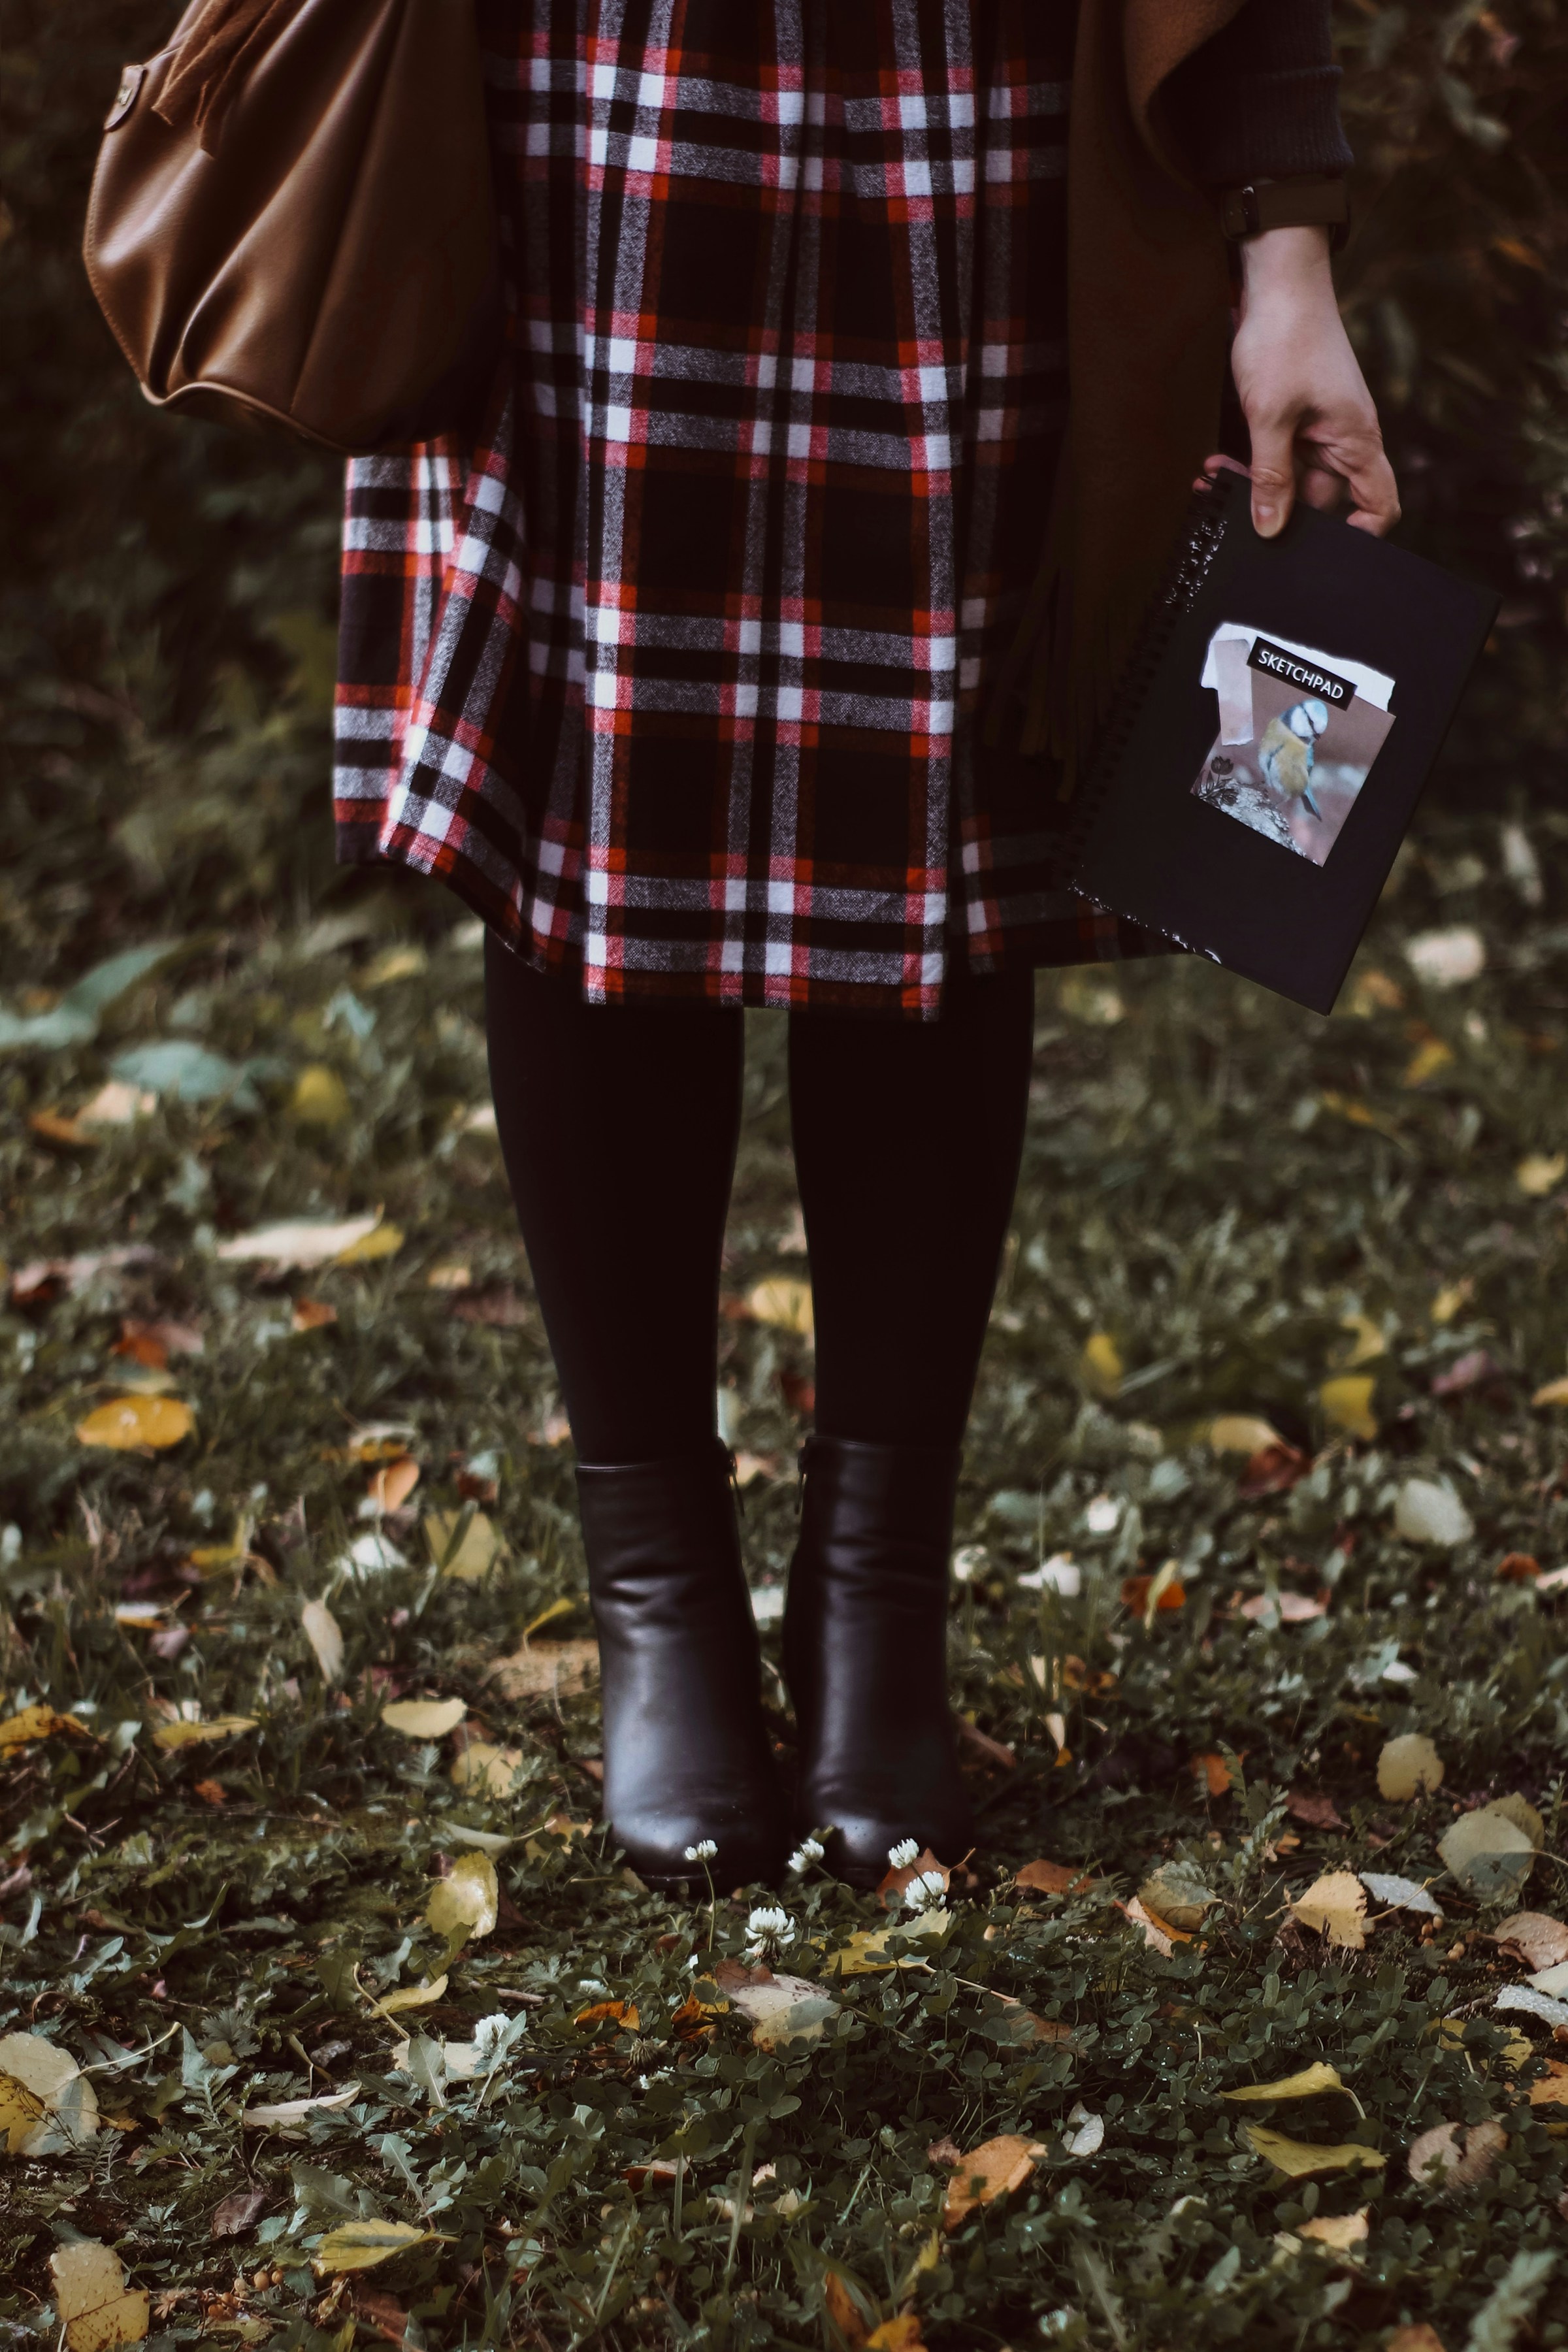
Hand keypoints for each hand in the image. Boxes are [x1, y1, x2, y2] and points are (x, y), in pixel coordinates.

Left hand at [1210, 223, 1399, 541]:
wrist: (1278, 279)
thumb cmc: (1286, 337)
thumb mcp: (1270, 415)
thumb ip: (1270, 476)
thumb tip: (1270, 527)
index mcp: (1357, 440)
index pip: (1379, 504)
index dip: (1360, 534)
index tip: (1321, 550)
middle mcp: (1344, 438)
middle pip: (1321, 499)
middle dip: (1277, 509)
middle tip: (1235, 510)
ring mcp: (1320, 427)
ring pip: (1290, 478)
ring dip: (1254, 484)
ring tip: (1216, 480)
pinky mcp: (1295, 416)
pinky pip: (1276, 456)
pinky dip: (1251, 464)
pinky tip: (1218, 466)